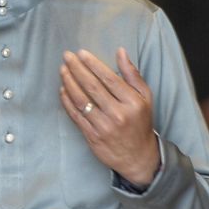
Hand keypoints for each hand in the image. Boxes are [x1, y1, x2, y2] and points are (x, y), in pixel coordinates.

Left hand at [59, 48, 158, 186]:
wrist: (138, 157)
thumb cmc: (140, 122)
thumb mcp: (145, 97)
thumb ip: (133, 74)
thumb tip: (121, 52)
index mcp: (132, 102)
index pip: (109, 78)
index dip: (93, 64)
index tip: (81, 53)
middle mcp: (118, 114)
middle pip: (93, 87)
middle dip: (77, 69)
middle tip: (67, 56)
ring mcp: (103, 127)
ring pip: (82, 101)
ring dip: (69, 83)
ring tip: (63, 70)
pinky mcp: (92, 137)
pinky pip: (76, 116)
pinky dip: (67, 102)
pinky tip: (63, 90)